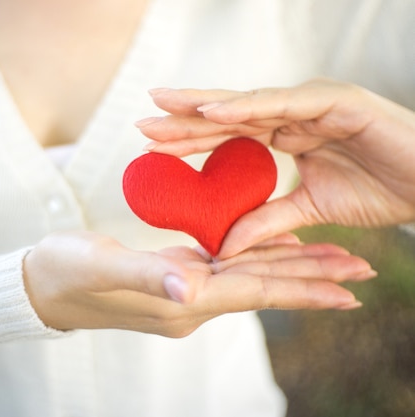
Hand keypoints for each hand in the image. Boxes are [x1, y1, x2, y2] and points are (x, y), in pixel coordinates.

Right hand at [23, 231, 374, 337]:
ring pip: (250, 276)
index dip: (302, 288)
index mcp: (181, 299)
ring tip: (335, 261)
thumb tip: (193, 286)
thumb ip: (148, 276)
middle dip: (313, 279)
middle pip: (263, 287)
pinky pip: (228, 266)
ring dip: (293, 268)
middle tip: (362, 271)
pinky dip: (258, 257)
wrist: (42, 285)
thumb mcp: (102, 267)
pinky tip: (275, 247)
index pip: (254, 292)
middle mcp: (190, 299)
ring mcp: (184, 288)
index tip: (349, 288)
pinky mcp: (176, 274)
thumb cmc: (65, 273)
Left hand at [136, 78, 414, 256]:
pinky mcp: (335, 101)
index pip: (227, 135)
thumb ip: (267, 222)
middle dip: (184, 119)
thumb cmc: (381, 190)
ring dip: (204, 106)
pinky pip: (283, 104)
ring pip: (247, 103)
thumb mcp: (311, 209)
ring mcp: (312, 104)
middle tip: (142, 122)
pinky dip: (247, 107)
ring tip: (163, 106)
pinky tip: (212, 110)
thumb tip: (222, 245)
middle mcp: (292, 114)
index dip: (190, 138)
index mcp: (286, 134)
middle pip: (227, 115)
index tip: (151, 145)